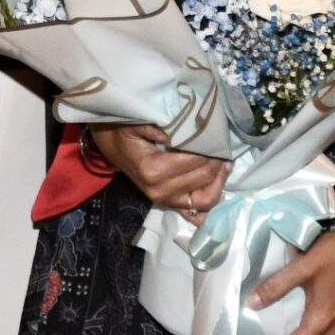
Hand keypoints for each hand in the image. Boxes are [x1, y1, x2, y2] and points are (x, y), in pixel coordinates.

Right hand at [90, 124, 230, 223]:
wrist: (110, 147)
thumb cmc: (123, 132)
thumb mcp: (135, 122)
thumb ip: (156, 126)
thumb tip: (180, 130)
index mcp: (153, 170)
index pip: (195, 161)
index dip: (211, 147)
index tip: (216, 133)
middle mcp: (160, 191)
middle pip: (203, 177)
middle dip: (218, 161)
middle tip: (223, 144)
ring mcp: (166, 200)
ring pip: (206, 200)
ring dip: (219, 181)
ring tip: (224, 162)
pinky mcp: (170, 203)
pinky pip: (197, 211)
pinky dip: (210, 200)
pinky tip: (217, 184)